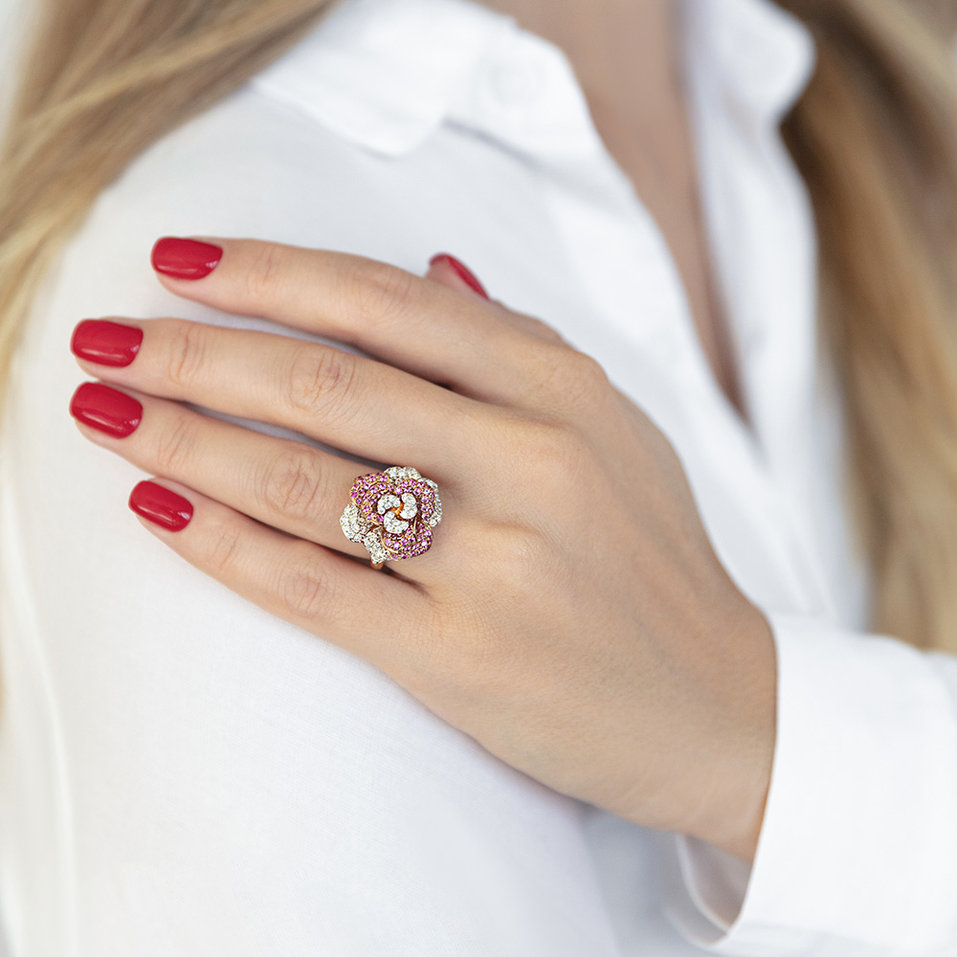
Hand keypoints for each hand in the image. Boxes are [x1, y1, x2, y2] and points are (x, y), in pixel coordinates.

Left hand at [69, 236, 775, 862]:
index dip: (269, 273)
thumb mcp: (614, 426)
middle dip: (195, 354)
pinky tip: (158, 508)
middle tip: (107, 340)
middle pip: (325, 385)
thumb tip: (428, 267)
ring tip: (105, 413)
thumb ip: (520, 344)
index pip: (387, 304)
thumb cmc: (653, 557)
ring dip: (183, 440)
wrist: (716, 703)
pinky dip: (221, 542)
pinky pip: (313, 588)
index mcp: (563, 392)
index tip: (178, 261)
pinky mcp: (461, 659)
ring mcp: (495, 565)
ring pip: (302, 482)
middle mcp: (529, 464)